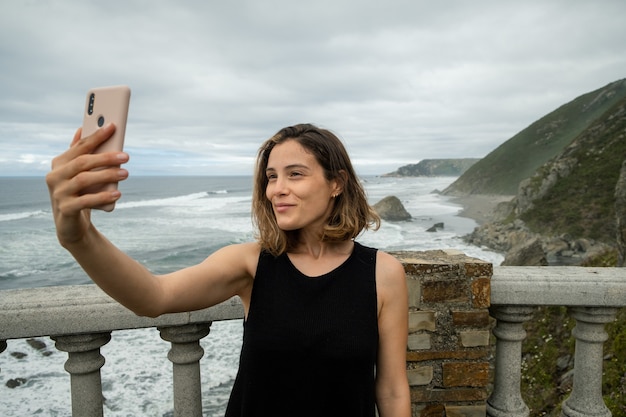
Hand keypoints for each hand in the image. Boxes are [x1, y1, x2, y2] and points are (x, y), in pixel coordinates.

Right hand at [45, 124, 128, 245]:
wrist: (70, 224)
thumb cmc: (78, 193)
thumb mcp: (78, 173)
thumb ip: (80, 153)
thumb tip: (82, 129)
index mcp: (59, 163)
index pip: (79, 146)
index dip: (96, 136)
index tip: (113, 127)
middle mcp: (55, 176)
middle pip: (82, 162)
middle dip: (105, 158)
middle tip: (125, 156)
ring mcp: (58, 193)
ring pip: (84, 180)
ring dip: (106, 175)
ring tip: (125, 173)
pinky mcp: (65, 209)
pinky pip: (85, 201)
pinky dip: (102, 196)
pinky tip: (117, 194)